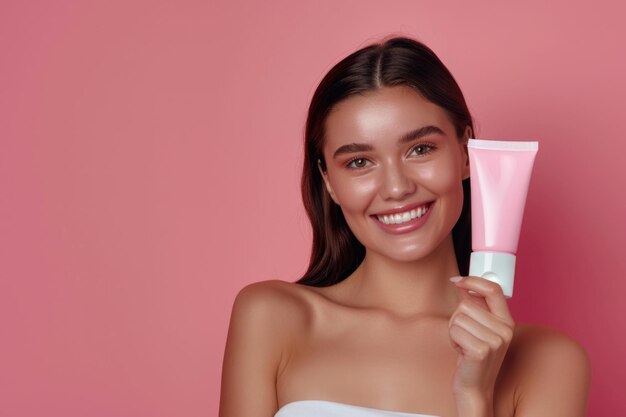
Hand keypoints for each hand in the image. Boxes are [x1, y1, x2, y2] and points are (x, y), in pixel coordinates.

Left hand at [448, 276, 514, 414]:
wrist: (474, 387)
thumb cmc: (473, 356)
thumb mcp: (479, 328)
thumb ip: (474, 306)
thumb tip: (461, 283)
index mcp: (507, 321)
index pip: (493, 289)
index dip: (473, 280)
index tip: (457, 280)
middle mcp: (505, 330)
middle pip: (466, 304)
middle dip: (457, 319)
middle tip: (465, 337)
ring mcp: (495, 341)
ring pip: (458, 317)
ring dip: (454, 331)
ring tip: (464, 345)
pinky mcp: (481, 350)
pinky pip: (454, 330)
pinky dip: (452, 340)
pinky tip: (462, 353)